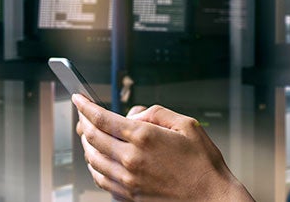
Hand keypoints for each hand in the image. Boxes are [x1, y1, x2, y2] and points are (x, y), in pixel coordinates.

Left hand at [72, 94, 253, 201]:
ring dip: (86, 144)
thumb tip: (134, 114)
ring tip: (88, 135)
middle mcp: (131, 159)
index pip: (102, 118)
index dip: (86, 106)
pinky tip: (98, 160)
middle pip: (93, 137)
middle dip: (84, 123)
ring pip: (93, 159)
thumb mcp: (187, 125)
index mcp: (144, 137)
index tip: (79, 98)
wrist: (210, 199)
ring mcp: (127, 180)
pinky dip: (94, 167)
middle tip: (83, 115)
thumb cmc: (203, 165)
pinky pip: (100, 179)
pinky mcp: (129, 196)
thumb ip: (157, 113)